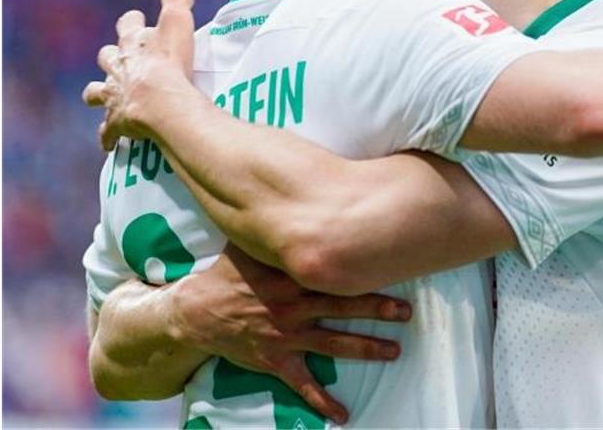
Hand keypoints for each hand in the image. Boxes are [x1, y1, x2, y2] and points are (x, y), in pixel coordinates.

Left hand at [83, 0, 197, 149]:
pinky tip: (109, 142)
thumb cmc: (170, 64)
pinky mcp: (116, 124)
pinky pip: (108, 132)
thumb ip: (178, 2)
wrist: (159, 103)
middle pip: (106, 58)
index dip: (131, 22)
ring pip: (97, 93)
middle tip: (117, 58)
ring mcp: (114, 98)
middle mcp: (117, 70)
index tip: (134, 18)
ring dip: (100, 94)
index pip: (127, 27)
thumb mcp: (177, 25)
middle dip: (110, 57)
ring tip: (104, 98)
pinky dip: (109, 136)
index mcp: (131, 46)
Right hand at [171, 245, 410, 423]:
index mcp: (291, 275)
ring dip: (366, 348)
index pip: (334, 271)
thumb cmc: (227, 273)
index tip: (393, 266)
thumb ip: (276, 226)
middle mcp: (294, 305)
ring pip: (334, 343)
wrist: (195, 311)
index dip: (364, 270)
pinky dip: (322, 401)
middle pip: (344, 306)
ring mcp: (287, 335)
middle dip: (378, 309)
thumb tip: (298, 194)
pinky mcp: (276, 359)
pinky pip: (303, 384)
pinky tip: (342, 414)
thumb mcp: (250, 243)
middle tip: (407, 312)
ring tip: (393, 352)